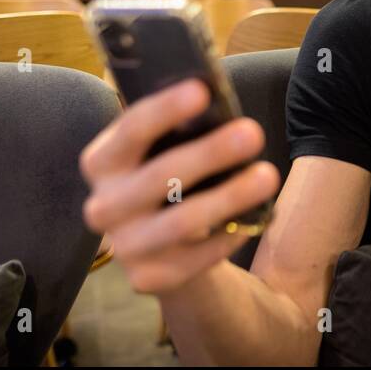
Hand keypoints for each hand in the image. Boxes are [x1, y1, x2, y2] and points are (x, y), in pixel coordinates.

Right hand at [79, 80, 280, 293]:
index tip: (201, 90)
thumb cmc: (170, 179)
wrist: (163, 246)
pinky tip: (254, 219)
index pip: (130, 130)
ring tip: (268, 175)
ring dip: (230, 196)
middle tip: (252, 132)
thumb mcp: (164, 151)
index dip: (164, 109)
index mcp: (103, 161)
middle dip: (210, 152)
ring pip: (182, 221)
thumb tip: (218, 101)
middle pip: (159, 176)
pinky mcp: (147, 278)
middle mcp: (103, 205)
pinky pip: (197, 257)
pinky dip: (229, 235)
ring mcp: (124, 245)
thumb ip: (179, 130)